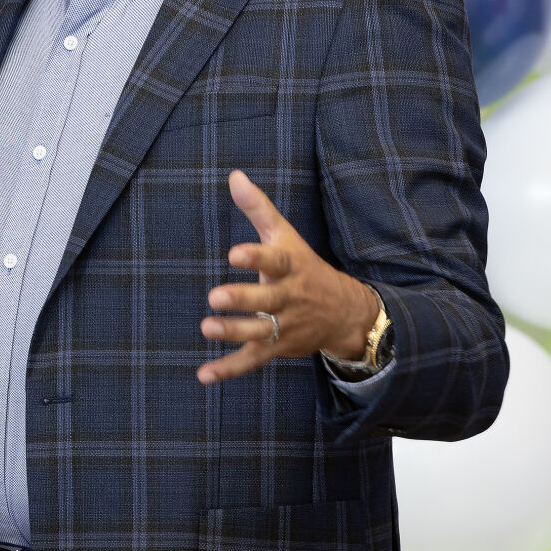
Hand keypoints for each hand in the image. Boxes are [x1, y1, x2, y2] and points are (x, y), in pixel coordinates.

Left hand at [198, 170, 380, 384]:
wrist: (346, 312)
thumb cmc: (303, 266)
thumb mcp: (285, 235)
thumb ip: (258, 208)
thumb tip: (234, 175)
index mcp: (290, 267)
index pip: (274, 261)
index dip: (255, 258)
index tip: (234, 253)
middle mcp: (289, 298)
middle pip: (266, 301)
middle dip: (243, 300)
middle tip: (215, 297)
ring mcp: (285, 326)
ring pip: (259, 332)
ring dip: (234, 333)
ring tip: (207, 327)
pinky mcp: (278, 347)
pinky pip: (253, 361)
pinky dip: (229, 369)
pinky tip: (204, 375)